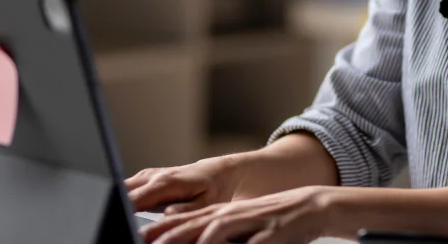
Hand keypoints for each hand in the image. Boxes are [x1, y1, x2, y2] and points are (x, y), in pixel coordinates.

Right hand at [126, 155, 245, 213]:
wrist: (219, 173)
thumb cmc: (214, 189)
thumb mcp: (206, 203)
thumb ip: (186, 210)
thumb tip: (167, 214)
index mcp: (165, 183)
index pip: (132, 198)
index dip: (121, 211)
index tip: (119, 223)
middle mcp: (152, 177)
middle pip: (121, 192)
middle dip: (115, 207)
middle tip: (118, 223)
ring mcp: (147, 176)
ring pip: (121, 189)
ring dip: (117, 202)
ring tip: (121, 219)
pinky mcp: (145, 180)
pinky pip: (126, 190)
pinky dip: (122, 201)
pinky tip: (123, 214)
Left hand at [139, 186, 338, 243]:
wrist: (311, 207)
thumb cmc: (274, 223)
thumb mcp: (242, 229)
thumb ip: (218, 236)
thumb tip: (197, 241)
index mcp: (220, 215)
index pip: (182, 222)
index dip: (158, 231)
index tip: (136, 238)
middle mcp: (228, 215)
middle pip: (188, 225)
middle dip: (161, 235)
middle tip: (138, 241)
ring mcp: (245, 221)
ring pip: (209, 230)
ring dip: (183, 238)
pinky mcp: (264, 231)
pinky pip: (240, 239)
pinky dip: (220, 242)